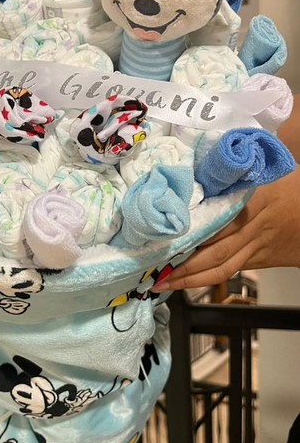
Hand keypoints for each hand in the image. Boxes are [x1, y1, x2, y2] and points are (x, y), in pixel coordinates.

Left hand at [151, 167, 299, 291]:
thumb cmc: (293, 184)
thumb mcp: (269, 167)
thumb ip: (236, 167)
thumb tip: (197, 160)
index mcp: (255, 198)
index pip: (220, 217)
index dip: (194, 230)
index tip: (167, 233)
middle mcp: (254, 226)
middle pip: (216, 248)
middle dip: (185, 262)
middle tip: (156, 267)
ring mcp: (256, 246)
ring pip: (221, 266)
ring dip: (190, 277)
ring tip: (164, 281)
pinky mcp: (259, 259)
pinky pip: (230, 271)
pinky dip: (206, 278)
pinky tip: (185, 282)